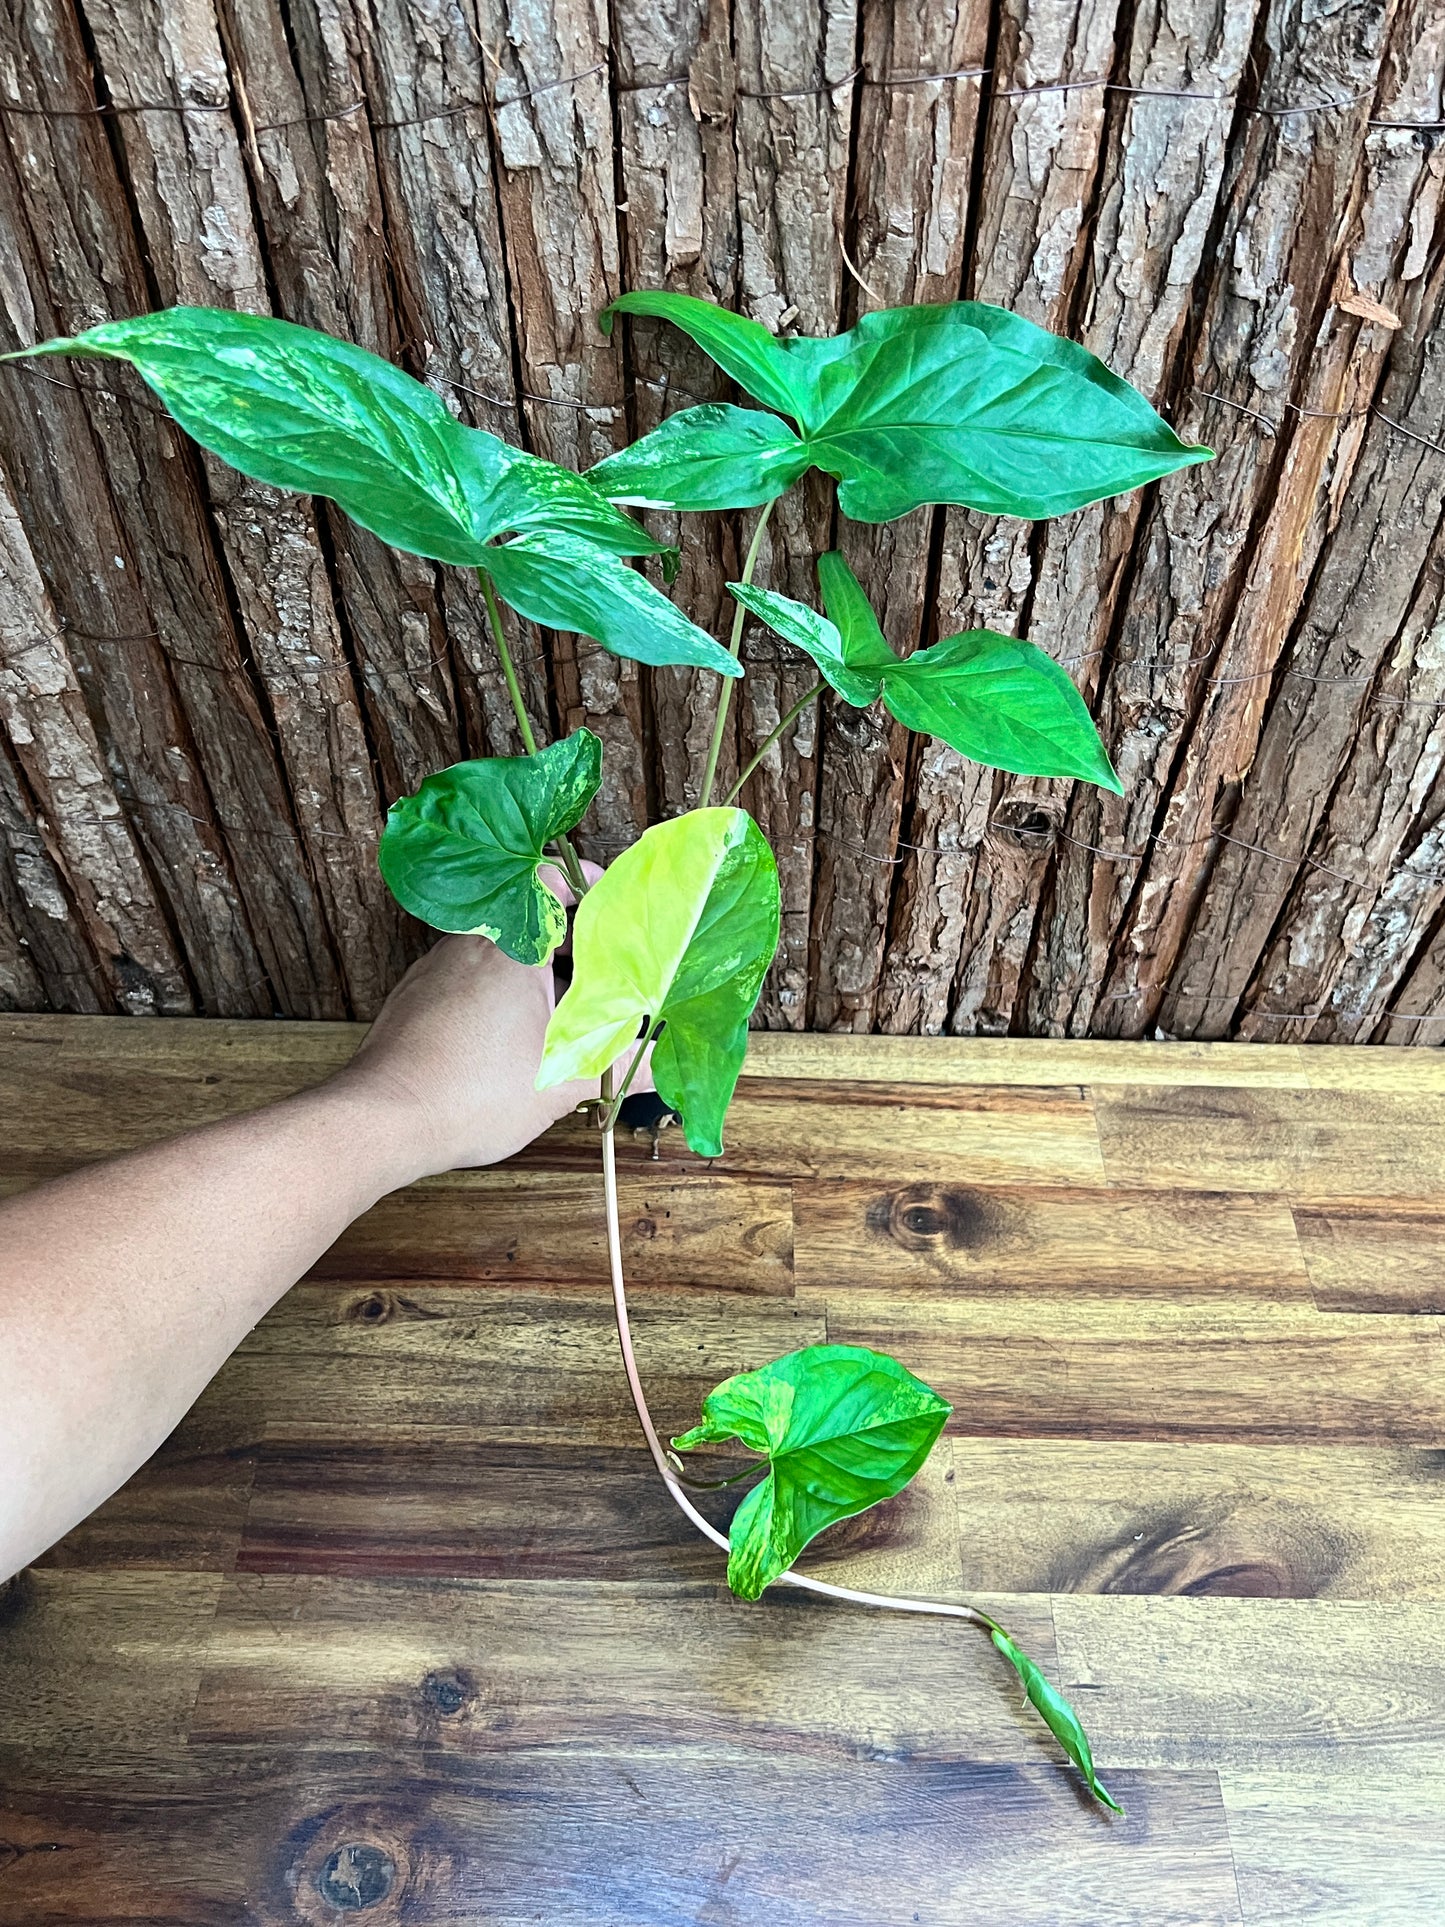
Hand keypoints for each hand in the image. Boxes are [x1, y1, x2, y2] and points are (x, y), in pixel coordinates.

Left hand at [335, 867, 649, 1178]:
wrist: (384, 1120)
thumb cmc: (471, 1090)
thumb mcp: (562, 1081)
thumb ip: (620, 1067)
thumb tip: (662, 1068)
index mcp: (510, 947)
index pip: (550, 880)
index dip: (584, 882)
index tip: (608, 898)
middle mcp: (468, 946)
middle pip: (527, 920)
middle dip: (568, 943)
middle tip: (600, 970)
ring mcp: (435, 971)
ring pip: (497, 955)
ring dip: (532, 975)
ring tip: (561, 1014)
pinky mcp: (415, 1000)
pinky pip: (466, 980)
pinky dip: (496, 996)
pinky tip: (512, 1039)